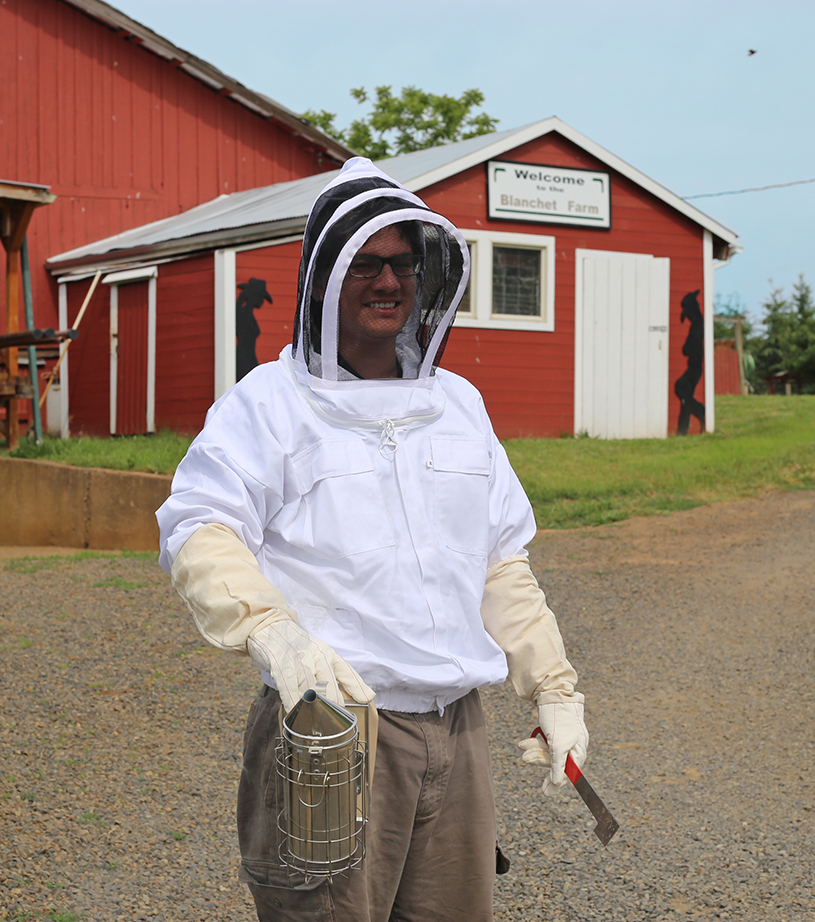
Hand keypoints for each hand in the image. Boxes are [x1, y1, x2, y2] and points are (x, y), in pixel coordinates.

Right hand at [247, 620, 374, 713]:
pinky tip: (295, 712)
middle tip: (333, 723)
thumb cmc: (298, 646)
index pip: (346, 671)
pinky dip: (292, 702)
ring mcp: (298, 659)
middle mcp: (316, 655)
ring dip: (312, 708)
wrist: (270, 627)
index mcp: (328, 653)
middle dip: (332, 707)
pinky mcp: (280, 663)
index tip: (365, 701)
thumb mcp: (320, 655)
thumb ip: (340, 674)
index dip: (356, 687)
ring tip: (315, 724)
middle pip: (328, 686)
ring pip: (309, 688)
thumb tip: (368, 697)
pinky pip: (288, 687)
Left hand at [518, 701, 588, 796]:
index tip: (545, 792)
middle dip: (539, 759)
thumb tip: (557, 784)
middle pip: (555, 762)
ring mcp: (563, 739)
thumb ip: (559, 765)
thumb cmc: (558, 718)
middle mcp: (573, 746)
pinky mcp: (554, 732)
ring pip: (547, 753)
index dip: (556, 782)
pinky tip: (525, 743)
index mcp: (578, 750)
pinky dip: (534, 743)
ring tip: (522, 746)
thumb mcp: (558, 744)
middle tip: (524, 759)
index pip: (568, 773)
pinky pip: (544, 744)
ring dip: (534, 750)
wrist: (552, 693)